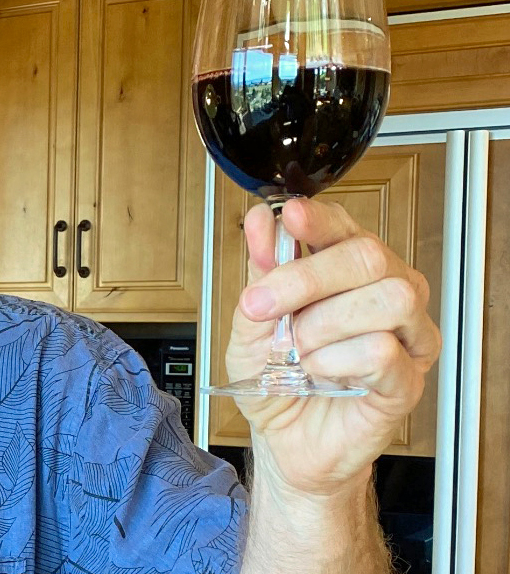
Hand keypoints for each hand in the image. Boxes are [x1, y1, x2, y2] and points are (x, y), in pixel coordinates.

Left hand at [229, 198, 440, 497]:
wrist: (283, 441)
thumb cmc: (275, 378)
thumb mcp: (250, 322)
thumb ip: (260, 273)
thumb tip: (261, 222)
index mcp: (347, 271)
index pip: (344, 226)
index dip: (319, 219)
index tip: (290, 218)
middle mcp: (386, 292)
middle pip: (368, 256)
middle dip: (305, 277)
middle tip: (262, 306)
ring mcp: (406, 336)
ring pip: (386, 299)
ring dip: (323, 324)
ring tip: (297, 351)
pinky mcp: (409, 379)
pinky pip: (383, 351)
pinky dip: (336, 361)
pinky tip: (319, 373)